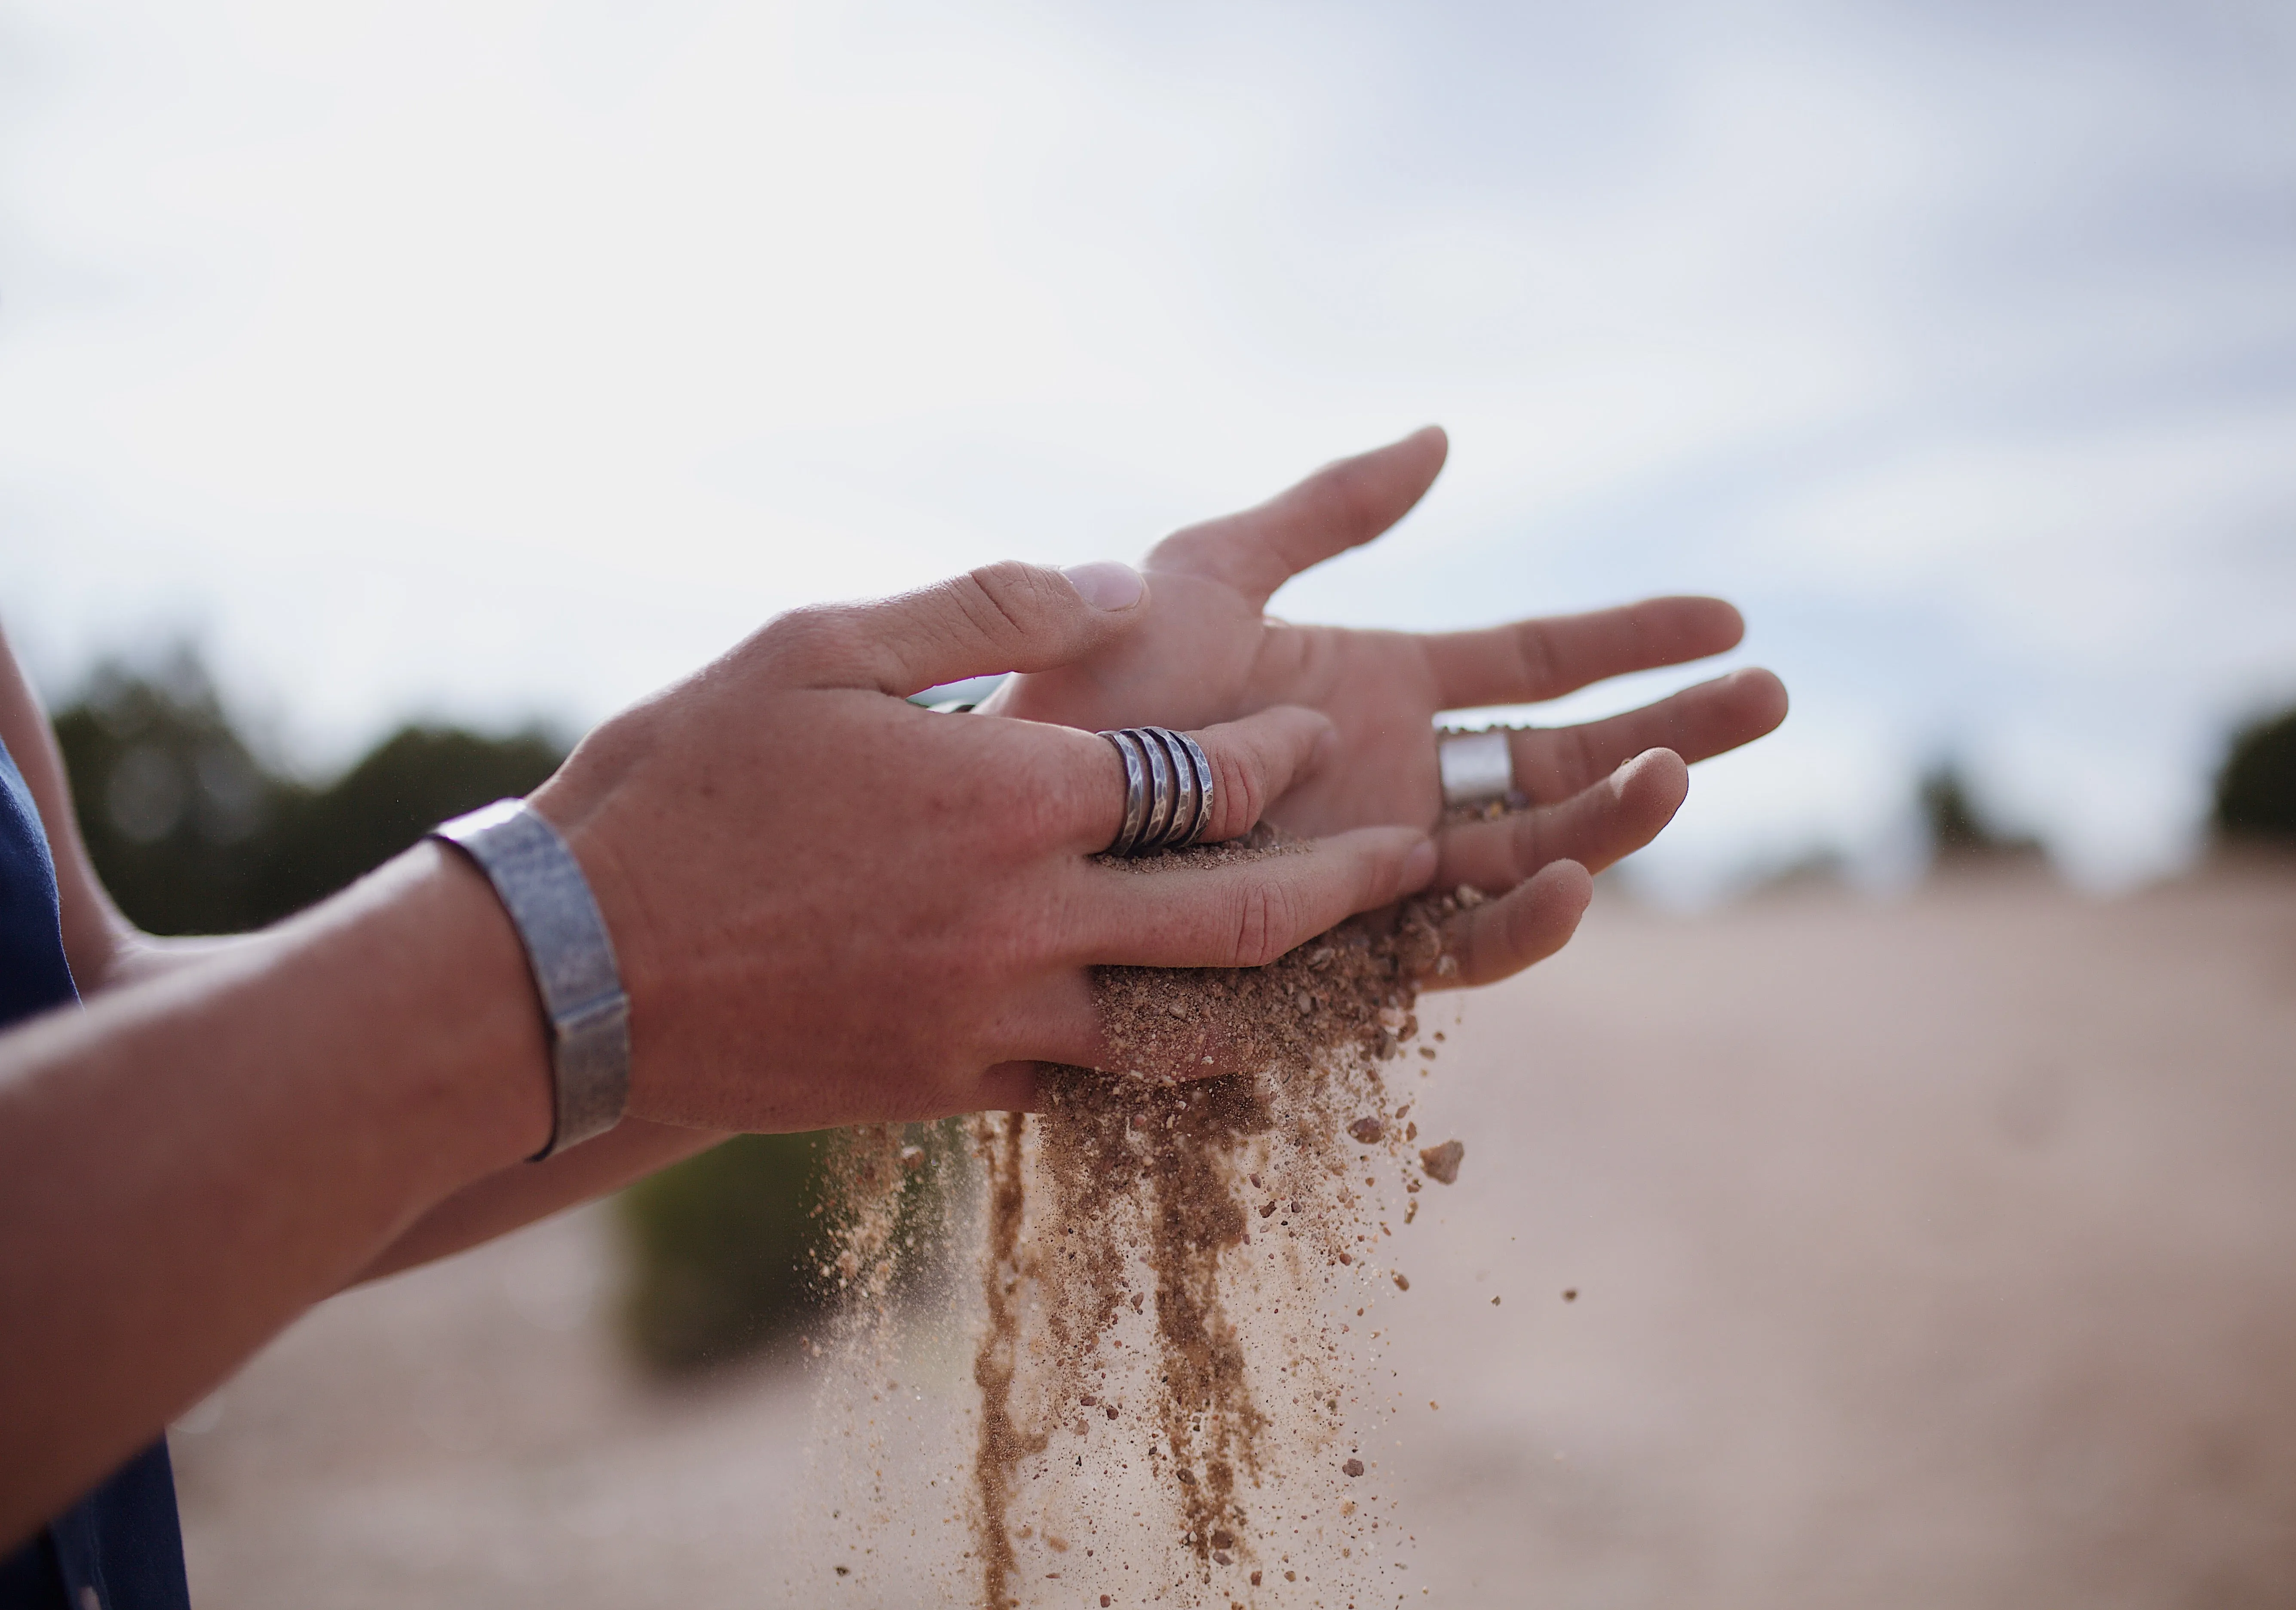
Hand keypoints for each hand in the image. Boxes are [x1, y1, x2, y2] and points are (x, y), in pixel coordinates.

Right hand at [530, 560, 1435, 1129]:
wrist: (568, 966)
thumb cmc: (685, 779)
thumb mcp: (820, 643)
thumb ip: (984, 603)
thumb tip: (1119, 582)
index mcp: (1013, 796)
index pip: (1207, 779)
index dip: (1279, 751)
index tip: (1316, 729)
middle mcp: (1029, 919)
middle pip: (1245, 912)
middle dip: (1348, 879)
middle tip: (1415, 852)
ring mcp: (995, 1021)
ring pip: (1195, 1023)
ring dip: (1291, 990)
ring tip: (1357, 965)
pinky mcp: (952, 1092)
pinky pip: (1096, 1085)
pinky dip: (1164, 1055)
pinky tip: (1202, 1033)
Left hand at [988, 428, 1787, 983]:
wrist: (996, 797)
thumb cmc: (1082, 681)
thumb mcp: (1207, 570)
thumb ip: (1323, 512)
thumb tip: (1444, 439)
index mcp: (1385, 693)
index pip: (1539, 666)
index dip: (1635, 639)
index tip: (1729, 615)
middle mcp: (1399, 786)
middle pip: (1565, 761)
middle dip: (1670, 729)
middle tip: (1769, 695)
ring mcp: (1377, 870)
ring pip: (1530, 851)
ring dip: (1613, 815)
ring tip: (1676, 772)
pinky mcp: (1338, 953)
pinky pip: (1448, 949)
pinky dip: (1516, 920)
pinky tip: (1569, 874)